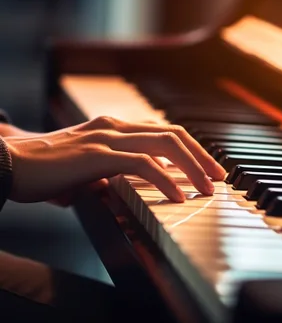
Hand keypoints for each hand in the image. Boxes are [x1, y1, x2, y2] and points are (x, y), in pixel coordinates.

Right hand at [4, 116, 225, 202]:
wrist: (9, 163)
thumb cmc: (47, 168)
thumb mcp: (87, 168)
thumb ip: (109, 174)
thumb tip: (122, 188)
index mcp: (115, 129)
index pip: (164, 133)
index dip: (190, 149)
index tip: (207, 168)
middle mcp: (116, 127)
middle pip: (173, 135)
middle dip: (201, 155)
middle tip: (219, 176)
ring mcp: (107, 138)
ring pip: (164, 145)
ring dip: (192, 166)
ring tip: (209, 188)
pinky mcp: (97, 155)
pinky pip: (142, 165)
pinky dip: (165, 180)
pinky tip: (179, 197)